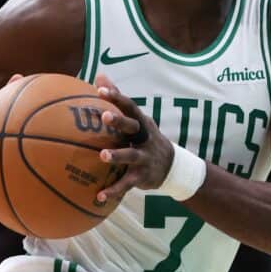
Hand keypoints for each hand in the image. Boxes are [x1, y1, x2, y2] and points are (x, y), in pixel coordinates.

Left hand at [93, 73, 173, 202]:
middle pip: (133, 127)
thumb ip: (117, 98)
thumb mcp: (136, 119)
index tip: (100, 90)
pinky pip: (127, 184)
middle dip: (120, 121)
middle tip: (105, 116)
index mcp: (140, 123)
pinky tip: (99, 196)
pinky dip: (114, 190)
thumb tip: (99, 75)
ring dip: (117, 155)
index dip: (116, 97)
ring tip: (102, 156)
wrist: (171, 166)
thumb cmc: (144, 137)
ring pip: (130, 155)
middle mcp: (144, 138)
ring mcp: (144, 157)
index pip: (129, 106)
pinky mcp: (142, 176)